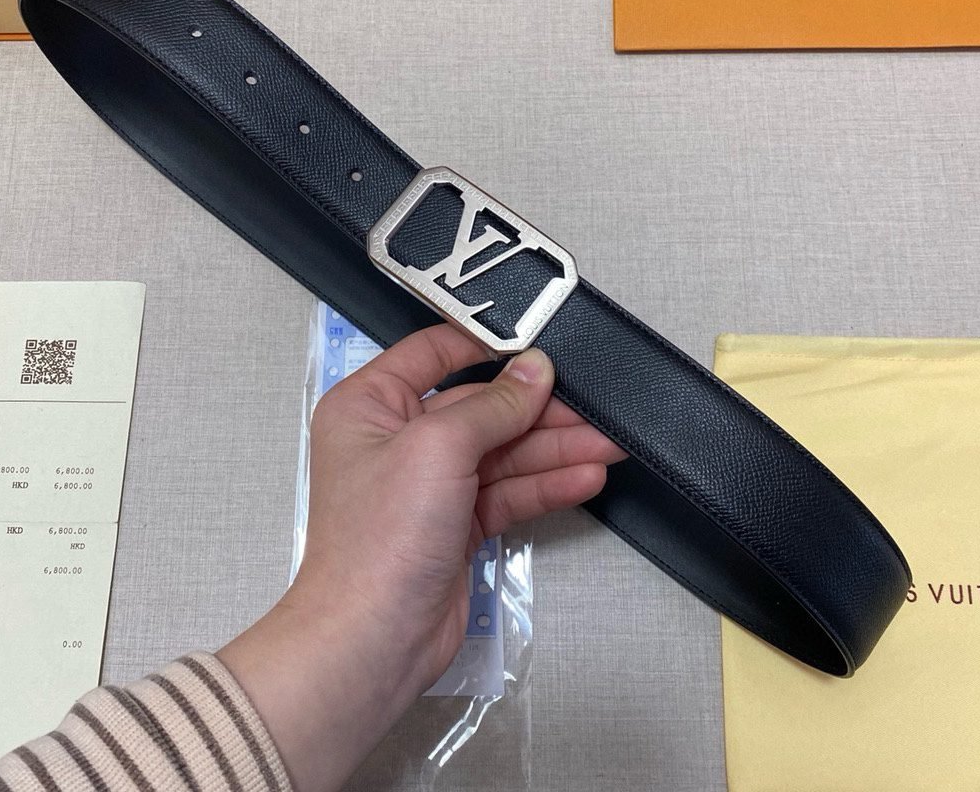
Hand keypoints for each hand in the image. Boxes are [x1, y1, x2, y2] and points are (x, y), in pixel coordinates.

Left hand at [219, 324, 623, 791]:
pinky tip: (585, 475)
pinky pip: (507, 491)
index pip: (433, 353)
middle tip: (593, 405)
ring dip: (554, 448)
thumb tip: (534, 369)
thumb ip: (493, 405)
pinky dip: (545, 484)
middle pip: (480, 407)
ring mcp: (428, 484)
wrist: (374, 639)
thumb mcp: (437, 448)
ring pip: (501, 451)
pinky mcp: (455, 524)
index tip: (537, 340)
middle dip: (538, 409)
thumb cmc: (380, 539)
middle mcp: (396, 439)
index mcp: (370, 405)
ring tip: (609, 442)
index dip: (486, 344)